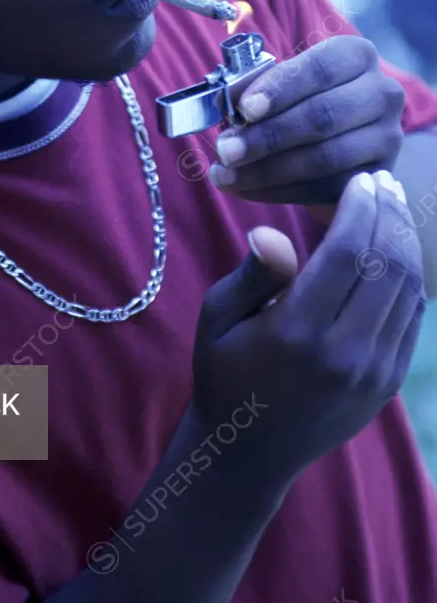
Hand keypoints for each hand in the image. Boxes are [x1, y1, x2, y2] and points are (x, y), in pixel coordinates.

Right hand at [191, 170, 424, 488]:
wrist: (249, 451)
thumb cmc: (224, 371)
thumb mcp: (218, 317)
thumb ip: (253, 274)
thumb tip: (272, 232)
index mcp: (297, 332)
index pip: (348, 253)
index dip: (360, 208)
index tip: (361, 179)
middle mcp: (344, 354)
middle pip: (387, 265)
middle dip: (390, 214)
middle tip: (383, 182)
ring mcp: (373, 373)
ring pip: (408, 290)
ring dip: (405, 241)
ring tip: (394, 206)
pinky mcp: (386, 384)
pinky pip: (411, 318)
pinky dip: (410, 276)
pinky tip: (397, 249)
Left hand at [209, 35, 404, 204]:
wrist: (345, 134)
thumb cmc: (303, 98)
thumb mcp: (283, 82)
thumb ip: (258, 87)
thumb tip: (228, 101)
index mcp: (357, 56)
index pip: (318, 69)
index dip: (279, 89)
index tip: (244, 110)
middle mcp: (382, 93)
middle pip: (322, 117)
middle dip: (267, 137)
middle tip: (225, 150)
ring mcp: (386, 137)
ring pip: (323, 158)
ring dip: (266, 170)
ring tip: (225, 175)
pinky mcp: (377, 176)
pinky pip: (323, 188)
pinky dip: (277, 191)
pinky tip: (244, 189)